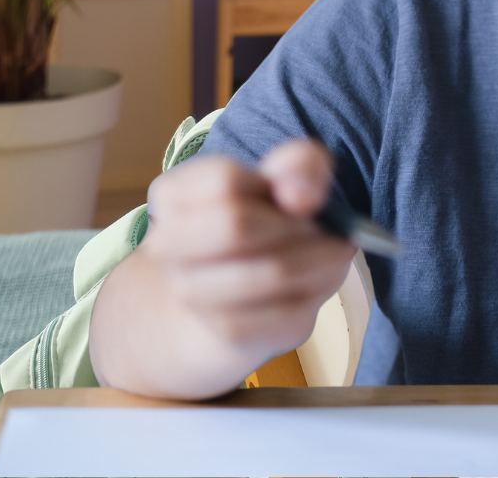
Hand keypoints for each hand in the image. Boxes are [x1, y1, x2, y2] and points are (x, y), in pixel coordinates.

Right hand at [141, 140, 354, 366]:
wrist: (246, 292)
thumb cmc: (269, 217)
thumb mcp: (290, 174)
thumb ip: (300, 164)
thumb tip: (301, 195)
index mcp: (174, 195)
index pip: (222, 181)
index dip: (276, 183)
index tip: (297, 194)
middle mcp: (168, 246)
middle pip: (235, 226)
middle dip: (294, 223)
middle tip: (319, 226)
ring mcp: (192, 295)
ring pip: (268, 272)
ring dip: (316, 258)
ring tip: (329, 250)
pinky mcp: (231, 334)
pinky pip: (282, 313)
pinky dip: (316, 291)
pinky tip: (321, 279)